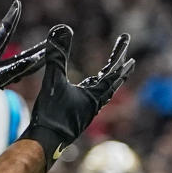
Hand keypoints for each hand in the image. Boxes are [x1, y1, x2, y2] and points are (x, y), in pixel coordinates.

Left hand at [0, 0, 46, 142]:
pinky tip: (29, 64)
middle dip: (34, 47)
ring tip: (45, 52)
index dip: (9, 22)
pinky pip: (0, 82)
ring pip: (13, 71)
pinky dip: (15, 73)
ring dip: (28, 62)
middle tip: (54, 34)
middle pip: (16, 57)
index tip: (17, 5)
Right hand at [20, 25, 133, 170]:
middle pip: (112, 81)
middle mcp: (95, 104)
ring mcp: (86, 111)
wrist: (44, 143)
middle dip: (118, 65)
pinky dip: (92, 88)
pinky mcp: (75, 116)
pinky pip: (89, 98)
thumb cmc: (52, 114)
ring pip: (102, 91)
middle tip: (126, 53)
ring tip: (111, 70)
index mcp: (95, 95)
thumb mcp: (54, 80)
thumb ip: (57, 55)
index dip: (119, 52)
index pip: (113, 70)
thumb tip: (62, 29)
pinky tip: (85, 89)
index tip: (125, 38)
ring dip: (108, 78)